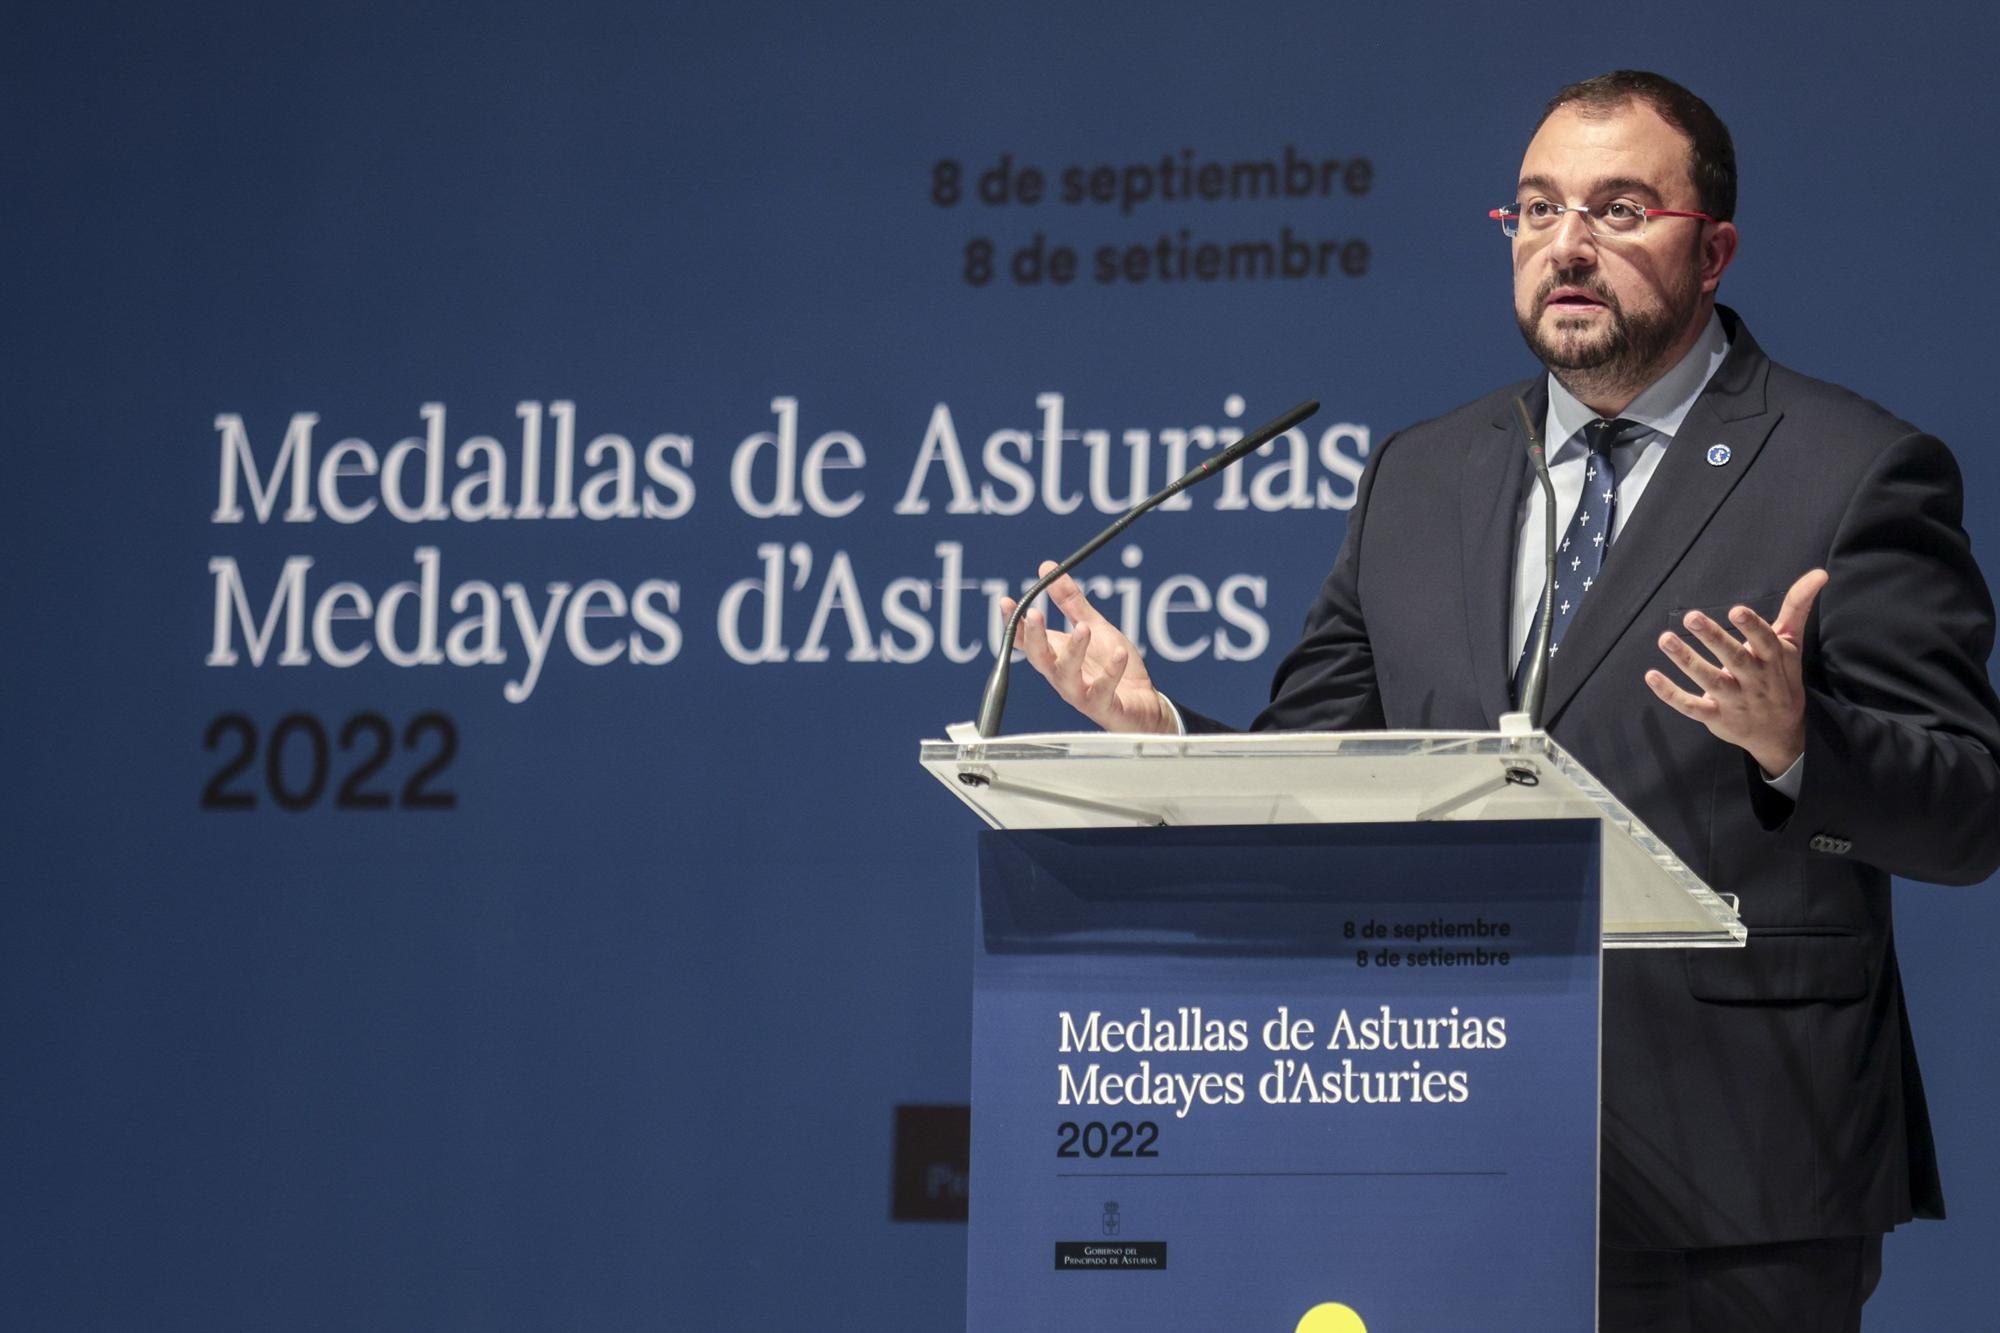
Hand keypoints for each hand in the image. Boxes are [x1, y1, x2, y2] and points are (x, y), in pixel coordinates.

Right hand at [1000, 562, 1173, 733]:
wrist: (1141, 705)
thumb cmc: (1111, 667)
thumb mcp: (1092, 626)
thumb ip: (1071, 602)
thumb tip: (1048, 569)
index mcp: (1056, 655)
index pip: (1027, 640)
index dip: (1014, 623)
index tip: (1007, 602)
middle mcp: (1062, 676)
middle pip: (1040, 658)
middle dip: (1035, 637)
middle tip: (1035, 614)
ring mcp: (1081, 693)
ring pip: (1067, 676)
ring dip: (1073, 651)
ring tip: (1084, 629)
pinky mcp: (1103, 706)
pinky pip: (1103, 690)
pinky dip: (1111, 672)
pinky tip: (1119, 654)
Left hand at [1645, 568, 1826, 775]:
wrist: (1782, 733)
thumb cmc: (1781, 677)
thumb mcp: (1791, 643)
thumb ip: (1797, 607)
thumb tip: (1820, 573)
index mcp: (1773, 659)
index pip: (1765, 641)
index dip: (1751, 627)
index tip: (1735, 610)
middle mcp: (1755, 680)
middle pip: (1734, 658)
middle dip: (1713, 639)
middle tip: (1691, 617)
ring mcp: (1735, 700)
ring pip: (1710, 681)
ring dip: (1686, 660)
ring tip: (1666, 639)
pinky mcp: (1716, 717)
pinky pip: (1691, 706)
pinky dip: (1671, 694)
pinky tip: (1652, 676)